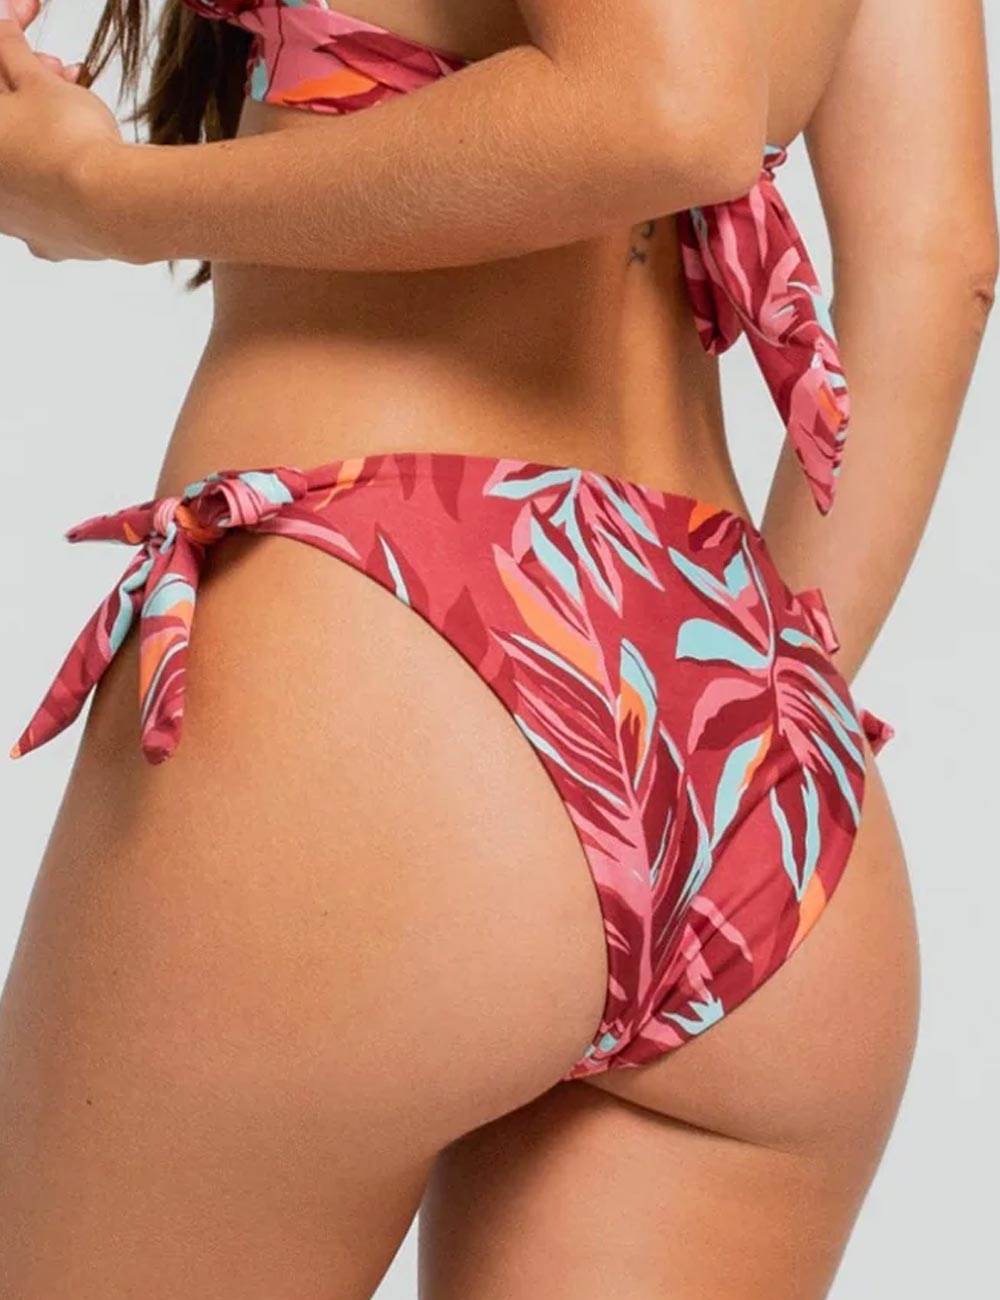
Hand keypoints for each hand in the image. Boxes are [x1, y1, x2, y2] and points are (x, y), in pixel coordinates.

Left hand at [0, 0, 125, 260]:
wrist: (115, 205)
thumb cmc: (72, 145)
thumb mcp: (39, 81)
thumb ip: (11, 48)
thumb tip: (1, 18)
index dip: (14, 52)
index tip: (39, 42)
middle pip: (7, 128)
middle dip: (30, 91)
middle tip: (62, 72)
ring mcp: (13, 222)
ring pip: (25, 166)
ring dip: (46, 134)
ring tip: (82, 113)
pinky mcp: (47, 243)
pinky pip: (45, 207)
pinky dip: (59, 184)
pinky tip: (80, 168)